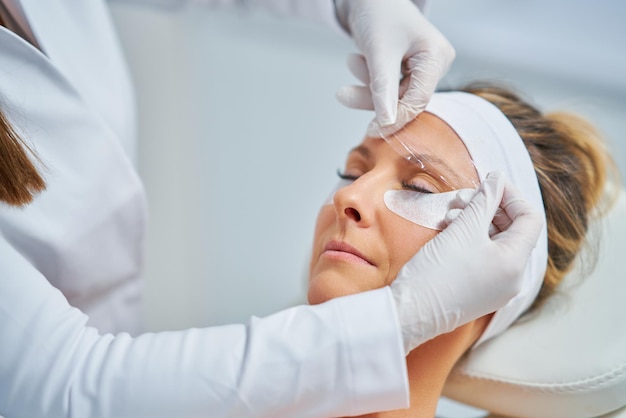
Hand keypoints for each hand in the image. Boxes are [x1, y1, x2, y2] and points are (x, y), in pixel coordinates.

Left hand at [334, 0, 454, 135]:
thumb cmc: (379, 12)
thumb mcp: (379, 51)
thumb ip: (382, 87)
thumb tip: (386, 122)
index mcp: (437, 56)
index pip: (418, 99)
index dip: (396, 118)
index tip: (372, 130)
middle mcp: (434, 64)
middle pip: (403, 99)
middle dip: (372, 96)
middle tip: (342, 94)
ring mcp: (420, 67)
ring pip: (391, 95)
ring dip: (367, 86)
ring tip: (352, 60)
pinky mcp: (406, 69)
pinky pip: (386, 86)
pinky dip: (369, 79)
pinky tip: (357, 60)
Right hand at [390, 172, 543, 353]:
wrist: (411, 312)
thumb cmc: (438, 272)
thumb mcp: (463, 228)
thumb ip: (485, 199)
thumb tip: (498, 178)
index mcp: (515, 263)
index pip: (529, 218)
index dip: (510, 195)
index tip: (488, 183)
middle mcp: (513, 278)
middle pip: (512, 229)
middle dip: (488, 208)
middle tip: (461, 197)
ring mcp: (498, 287)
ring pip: (495, 242)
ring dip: (475, 221)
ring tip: (449, 213)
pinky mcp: (480, 291)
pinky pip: (484, 257)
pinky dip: (470, 239)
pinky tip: (448, 230)